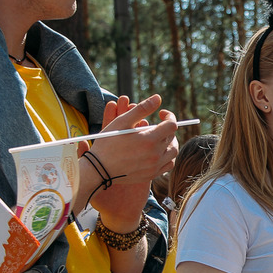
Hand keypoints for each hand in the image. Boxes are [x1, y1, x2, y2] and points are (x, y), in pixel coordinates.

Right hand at [85, 95, 178, 225]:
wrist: (99, 169)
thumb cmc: (108, 143)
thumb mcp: (122, 122)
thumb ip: (142, 109)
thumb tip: (158, 98)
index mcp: (150, 140)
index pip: (172, 125)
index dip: (169, 116)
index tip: (161, 113)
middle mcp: (155, 155)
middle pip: (172, 137)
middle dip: (167, 128)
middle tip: (157, 125)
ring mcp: (154, 166)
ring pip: (173, 152)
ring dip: (170, 142)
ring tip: (160, 137)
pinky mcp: (151, 174)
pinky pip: (168, 165)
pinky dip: (168, 156)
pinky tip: (159, 151)